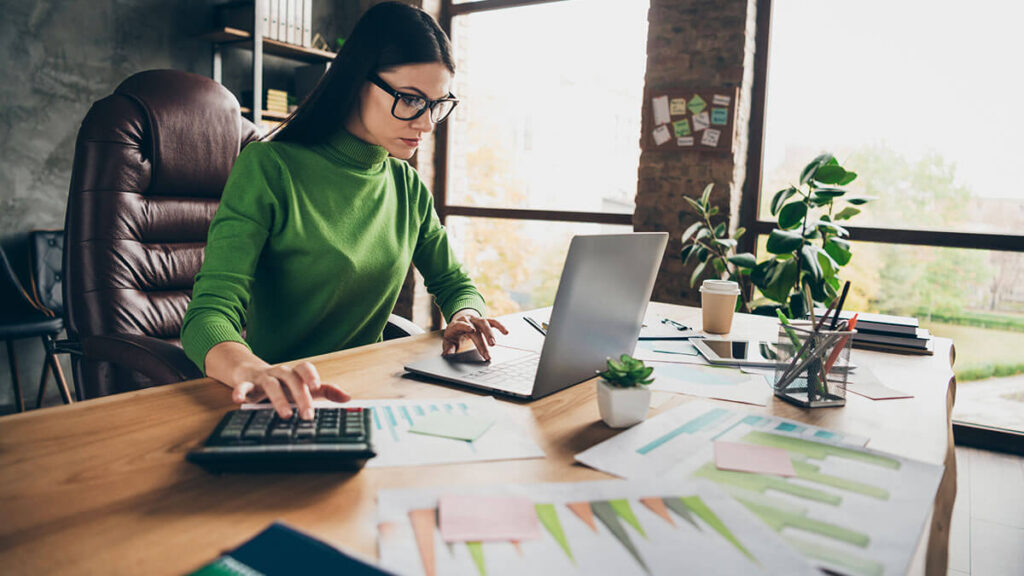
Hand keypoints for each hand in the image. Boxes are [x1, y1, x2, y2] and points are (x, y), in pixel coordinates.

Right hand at [205, 342, 352, 419]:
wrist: (251, 374)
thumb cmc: (284, 385)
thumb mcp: (304, 388)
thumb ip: (327, 392)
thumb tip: (348, 398)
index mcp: (295, 373)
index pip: (304, 368)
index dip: (311, 376)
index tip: (316, 386)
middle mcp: (280, 372)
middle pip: (291, 379)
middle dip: (300, 396)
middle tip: (308, 414)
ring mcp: (263, 378)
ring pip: (271, 384)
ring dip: (278, 399)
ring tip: (286, 414)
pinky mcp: (247, 384)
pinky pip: (243, 386)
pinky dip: (240, 391)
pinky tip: (239, 400)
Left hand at [442, 309, 508, 360]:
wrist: (459, 321)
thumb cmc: (454, 333)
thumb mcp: (448, 341)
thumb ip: (448, 348)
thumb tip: (447, 354)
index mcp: (457, 324)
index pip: (461, 324)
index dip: (466, 326)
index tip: (472, 330)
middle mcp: (468, 320)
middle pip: (476, 328)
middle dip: (482, 340)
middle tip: (487, 351)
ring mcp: (477, 320)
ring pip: (485, 324)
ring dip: (490, 333)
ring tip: (494, 343)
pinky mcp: (485, 322)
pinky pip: (493, 322)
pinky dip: (500, 326)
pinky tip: (506, 332)